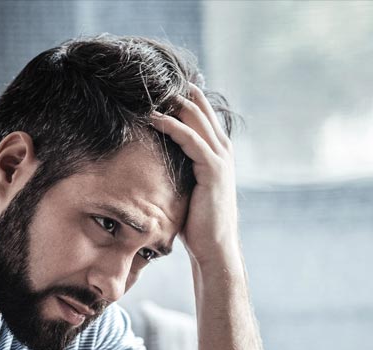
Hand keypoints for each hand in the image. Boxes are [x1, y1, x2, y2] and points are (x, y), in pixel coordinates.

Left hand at [149, 83, 240, 270]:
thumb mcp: (187, 188)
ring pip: (195, 117)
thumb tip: (153, 161)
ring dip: (172, 102)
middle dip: (176, 92)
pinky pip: (190, 138)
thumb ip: (179, 169)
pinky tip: (153, 118)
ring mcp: (220, 157)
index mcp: (217, 151)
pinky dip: (172, 125)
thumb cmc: (197, 222)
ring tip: (149, 91)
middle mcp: (222, 149)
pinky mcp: (213, 168)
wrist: (214, 246)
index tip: (155, 87)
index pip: (200, 114)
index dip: (181, 98)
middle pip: (199, 108)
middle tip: (150, 80)